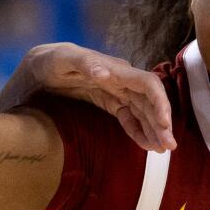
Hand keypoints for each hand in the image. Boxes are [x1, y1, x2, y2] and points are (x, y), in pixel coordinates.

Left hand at [20, 43, 175, 152]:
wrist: (40, 66)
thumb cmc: (53, 59)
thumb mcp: (64, 59)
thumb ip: (85, 64)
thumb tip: (104, 73)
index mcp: (117, 69)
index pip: (148, 84)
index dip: (160, 103)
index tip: (164, 123)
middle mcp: (123, 80)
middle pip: (150, 102)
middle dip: (161, 123)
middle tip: (170, 146)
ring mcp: (117, 92)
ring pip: (143, 112)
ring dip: (154, 130)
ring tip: (162, 150)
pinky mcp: (110, 102)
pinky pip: (129, 118)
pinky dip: (139, 131)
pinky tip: (146, 145)